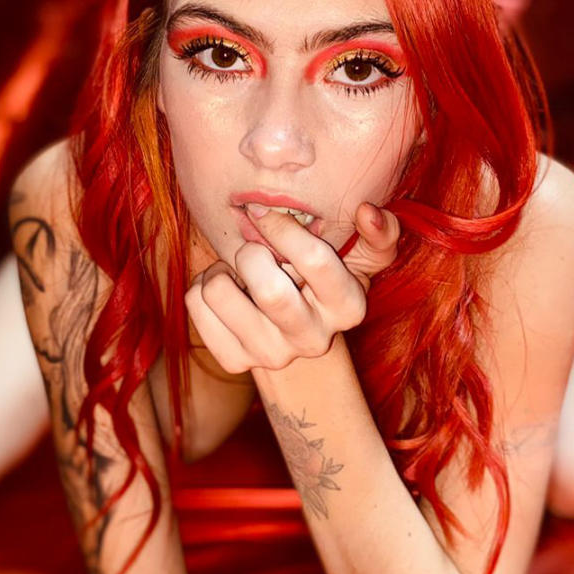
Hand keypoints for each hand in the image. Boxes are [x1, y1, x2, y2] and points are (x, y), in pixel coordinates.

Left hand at [185, 202, 400, 373]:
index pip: (315, 259)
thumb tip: (369, 212)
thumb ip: (378, 233)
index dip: (282, 227)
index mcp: (349, 308)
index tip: (264, 215)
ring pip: (220, 293)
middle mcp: (313, 339)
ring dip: (221, 269)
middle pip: (269, 290)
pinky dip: (200, 287)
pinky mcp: (235, 360)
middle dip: (251, 255)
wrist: (294, 335)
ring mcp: (272, 355)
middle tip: (253, 251)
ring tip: (237, 271)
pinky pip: (195, 305)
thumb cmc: (325, 281)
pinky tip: (225, 290)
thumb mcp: (360, 257)